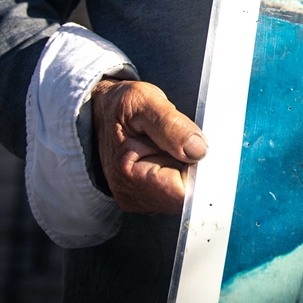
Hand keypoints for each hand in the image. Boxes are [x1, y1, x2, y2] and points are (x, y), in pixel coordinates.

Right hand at [91, 78, 207, 213]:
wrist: (101, 111)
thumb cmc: (121, 106)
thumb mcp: (145, 103)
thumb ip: (172, 126)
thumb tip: (199, 150)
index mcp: (130, 176)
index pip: (184, 192)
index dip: (201, 171)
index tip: (201, 147)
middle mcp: (134, 196)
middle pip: (187, 196)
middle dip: (195, 170)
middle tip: (187, 141)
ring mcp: (140, 199)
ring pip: (184, 195)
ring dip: (189, 171)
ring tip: (175, 146)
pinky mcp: (147, 197)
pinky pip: (177, 191)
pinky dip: (182, 173)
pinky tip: (172, 155)